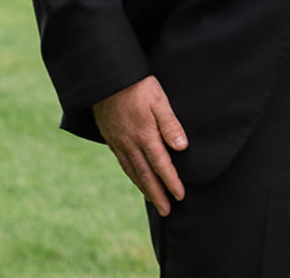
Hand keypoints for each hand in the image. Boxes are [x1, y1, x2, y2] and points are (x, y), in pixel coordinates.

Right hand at [92, 75, 187, 216]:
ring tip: (153, 201)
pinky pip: (122, 163)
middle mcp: (130, 144)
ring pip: (132, 171)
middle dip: (157, 194)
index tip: (180, 196)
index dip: (171, 182)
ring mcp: (119, 143)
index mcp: (145, 136)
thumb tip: (181, 147)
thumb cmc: (138, 87)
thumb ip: (170, 124)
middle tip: (166, 211)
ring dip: (144, 188)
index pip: (161, 165)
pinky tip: (135, 178)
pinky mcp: (111, 138)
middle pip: (145, 175)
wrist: (107, 79)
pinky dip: (131, 175)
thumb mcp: (159, 101)